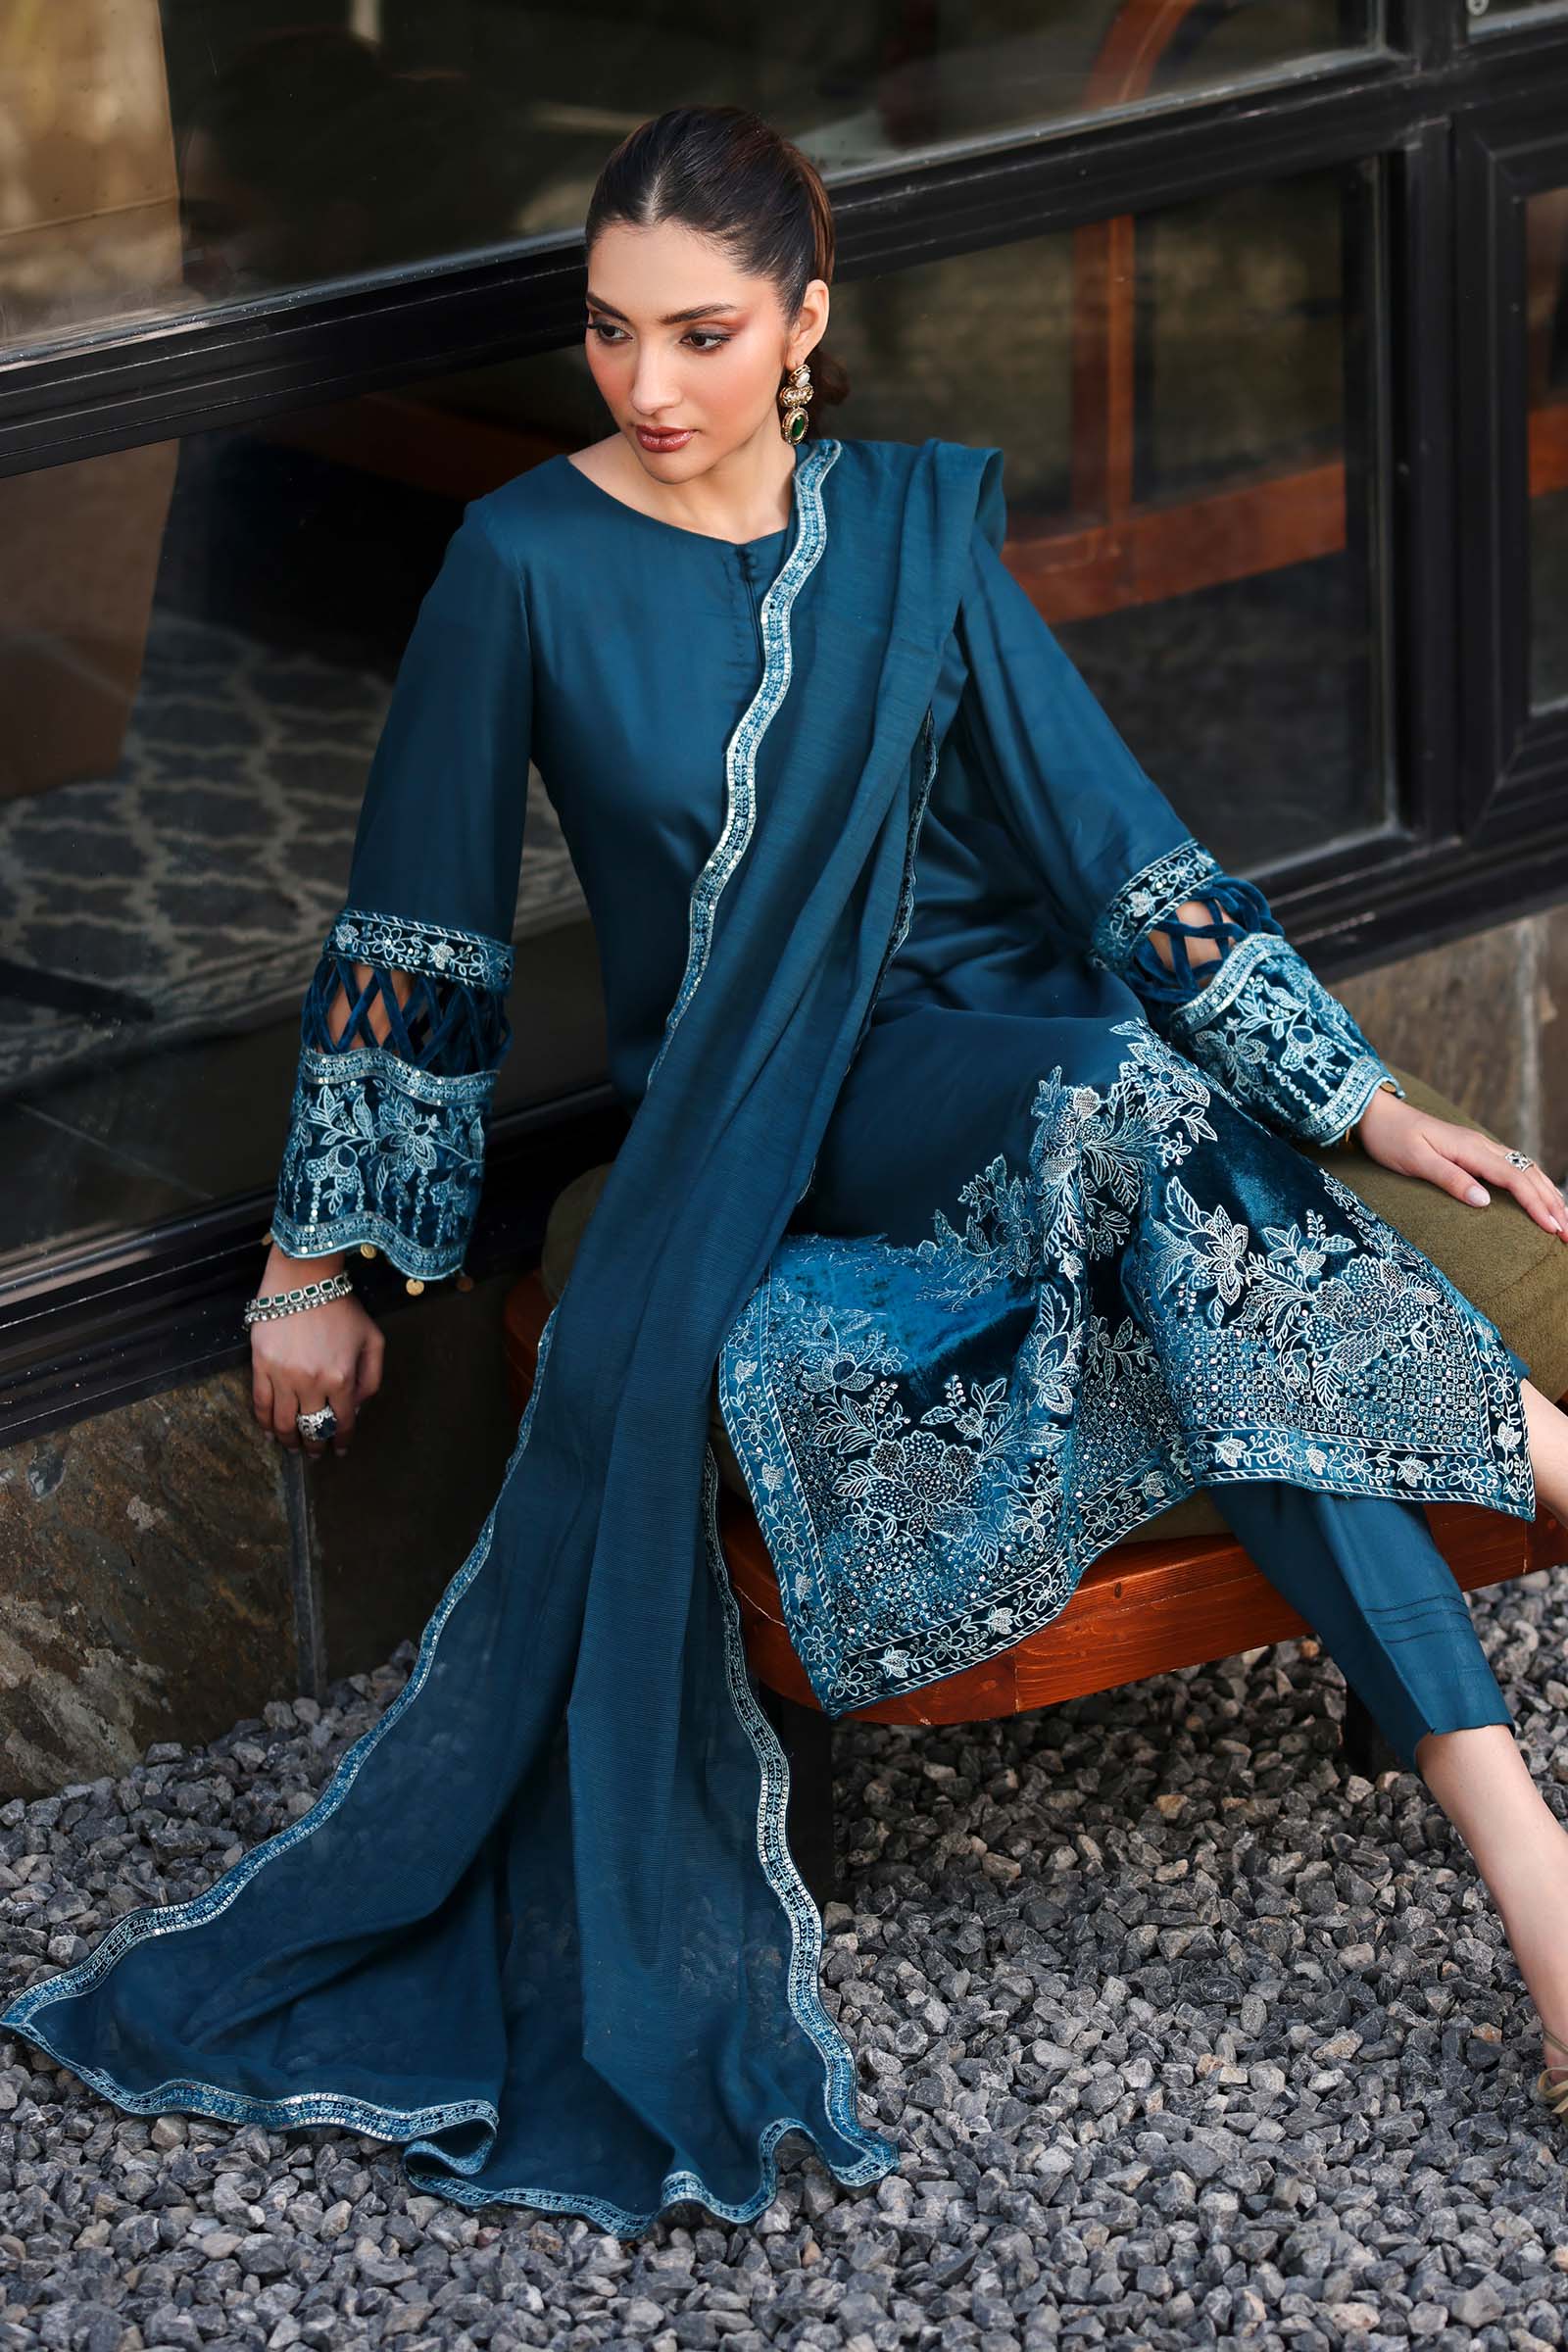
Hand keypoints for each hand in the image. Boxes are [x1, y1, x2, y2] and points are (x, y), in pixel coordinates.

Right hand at [250, 1246, 385, 1456]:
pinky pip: (261, 1403)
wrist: (304, 1278)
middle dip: (315, 1445)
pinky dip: (265, 1422)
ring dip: (289, 1440)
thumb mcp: (372, 1339)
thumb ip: (371, 1377)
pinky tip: (271, 1431)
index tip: (340, 1450)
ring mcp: (284, 1375)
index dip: (341, 1440)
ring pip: (284, 1422)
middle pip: (312, 1427)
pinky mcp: (261, 1365)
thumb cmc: (341, 1306)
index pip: (342, 1421)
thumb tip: (357, 1407)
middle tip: (315, 1453)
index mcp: (342, 1377)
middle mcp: (312, 1382)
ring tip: (292, 1447)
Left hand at [1354, 1086, 1567, 1240]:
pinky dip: (1533, 1183)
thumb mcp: (1415, 1162)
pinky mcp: (1473, 1151)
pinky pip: (1514, 1167)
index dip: (1537, 1205)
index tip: (1553, 1229)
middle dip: (1554, 1204)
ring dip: (1548, 1194)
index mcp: (1471, 1149)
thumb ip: (1450, 1180)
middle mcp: (1482, 1146)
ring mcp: (1480, 1147)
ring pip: (1526, 1169)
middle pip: (1529, 1175)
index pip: (1515, 1180)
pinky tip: (1539, 1195)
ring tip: (1564, 1218)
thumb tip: (1484, 1202)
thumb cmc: (1391, 1139)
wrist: (1378, 1113)